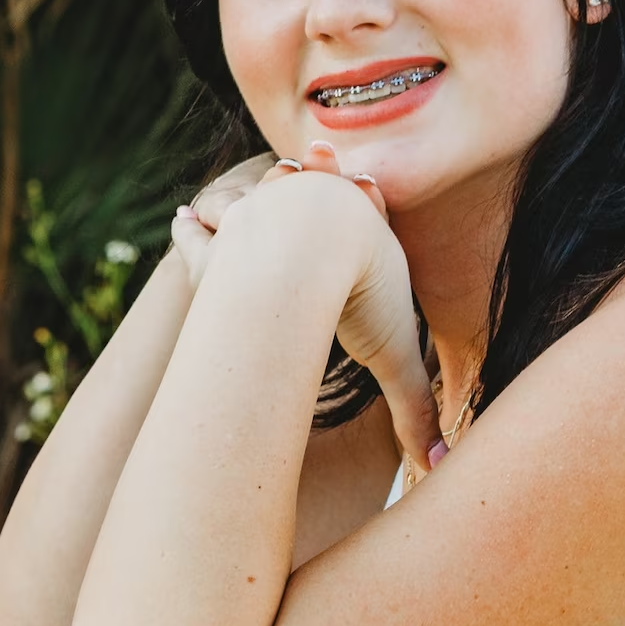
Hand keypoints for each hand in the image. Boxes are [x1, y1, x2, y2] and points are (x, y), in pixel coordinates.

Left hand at [180, 143, 442, 471]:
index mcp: (362, 228)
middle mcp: (314, 206)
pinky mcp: (225, 232)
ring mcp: (266, 212)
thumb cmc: (363, 294)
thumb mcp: (396, 356)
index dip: (368, 201)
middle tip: (316, 161)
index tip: (369, 186)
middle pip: (315, 188)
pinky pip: (206, 227)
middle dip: (317, 176)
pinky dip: (196, 227)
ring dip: (251, 195)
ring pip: (256, 198)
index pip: (368, 207)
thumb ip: (412, 411)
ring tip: (233, 200)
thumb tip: (440, 463)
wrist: (314, 244)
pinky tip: (184, 220)